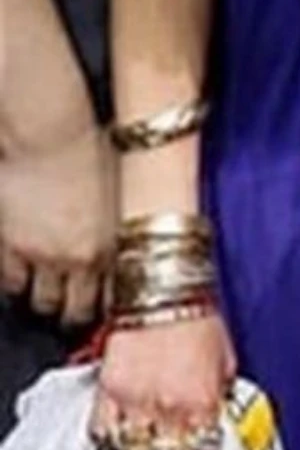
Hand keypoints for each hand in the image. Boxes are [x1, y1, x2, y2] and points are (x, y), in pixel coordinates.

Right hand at [0, 125, 113, 326]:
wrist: (52, 136)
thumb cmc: (95, 147)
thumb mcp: (127, 185)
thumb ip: (128, 216)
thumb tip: (135, 225)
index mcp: (119, 243)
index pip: (122, 295)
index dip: (117, 305)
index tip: (112, 308)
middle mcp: (84, 258)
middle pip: (79, 309)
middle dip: (78, 313)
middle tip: (76, 312)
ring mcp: (46, 257)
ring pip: (44, 303)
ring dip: (47, 302)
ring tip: (49, 299)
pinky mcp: (12, 249)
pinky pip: (12, 284)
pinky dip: (17, 285)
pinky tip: (21, 280)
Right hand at [91, 311, 235, 449]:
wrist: (163, 294)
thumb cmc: (197, 318)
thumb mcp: (226, 360)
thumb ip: (221, 394)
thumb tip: (218, 415)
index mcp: (202, 401)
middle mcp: (168, 406)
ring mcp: (134, 402)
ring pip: (132, 449)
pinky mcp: (107, 392)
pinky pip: (103, 431)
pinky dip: (111, 437)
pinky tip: (121, 435)